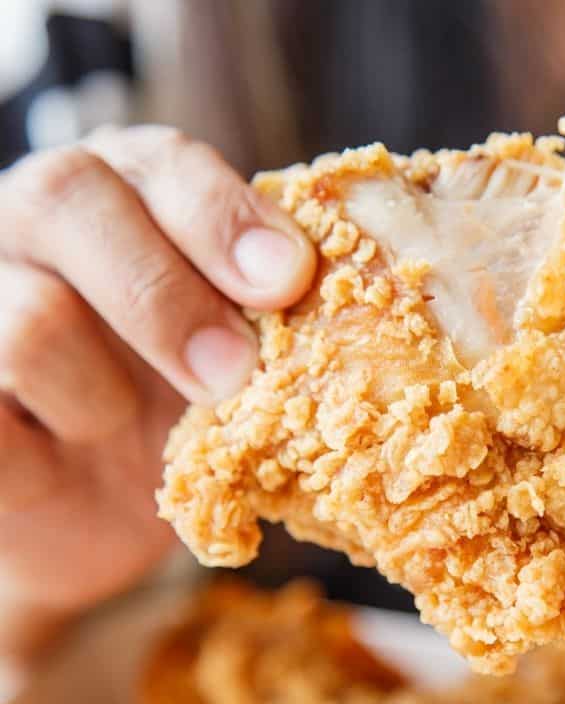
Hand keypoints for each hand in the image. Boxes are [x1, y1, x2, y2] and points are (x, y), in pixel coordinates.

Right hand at [0, 127, 314, 659]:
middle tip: (234, 373)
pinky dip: (46, 445)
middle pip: (65, 198)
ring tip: (134, 424)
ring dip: (108, 392)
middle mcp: (37, 224)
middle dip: (165, 296)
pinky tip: (78, 453)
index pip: (161, 162)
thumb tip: (357, 307)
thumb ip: (270, 309)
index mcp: (125, 191)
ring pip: (28, 319)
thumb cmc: (190, 402)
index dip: (221, 215)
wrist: (107, 505)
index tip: (288, 279)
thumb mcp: (242, 346)